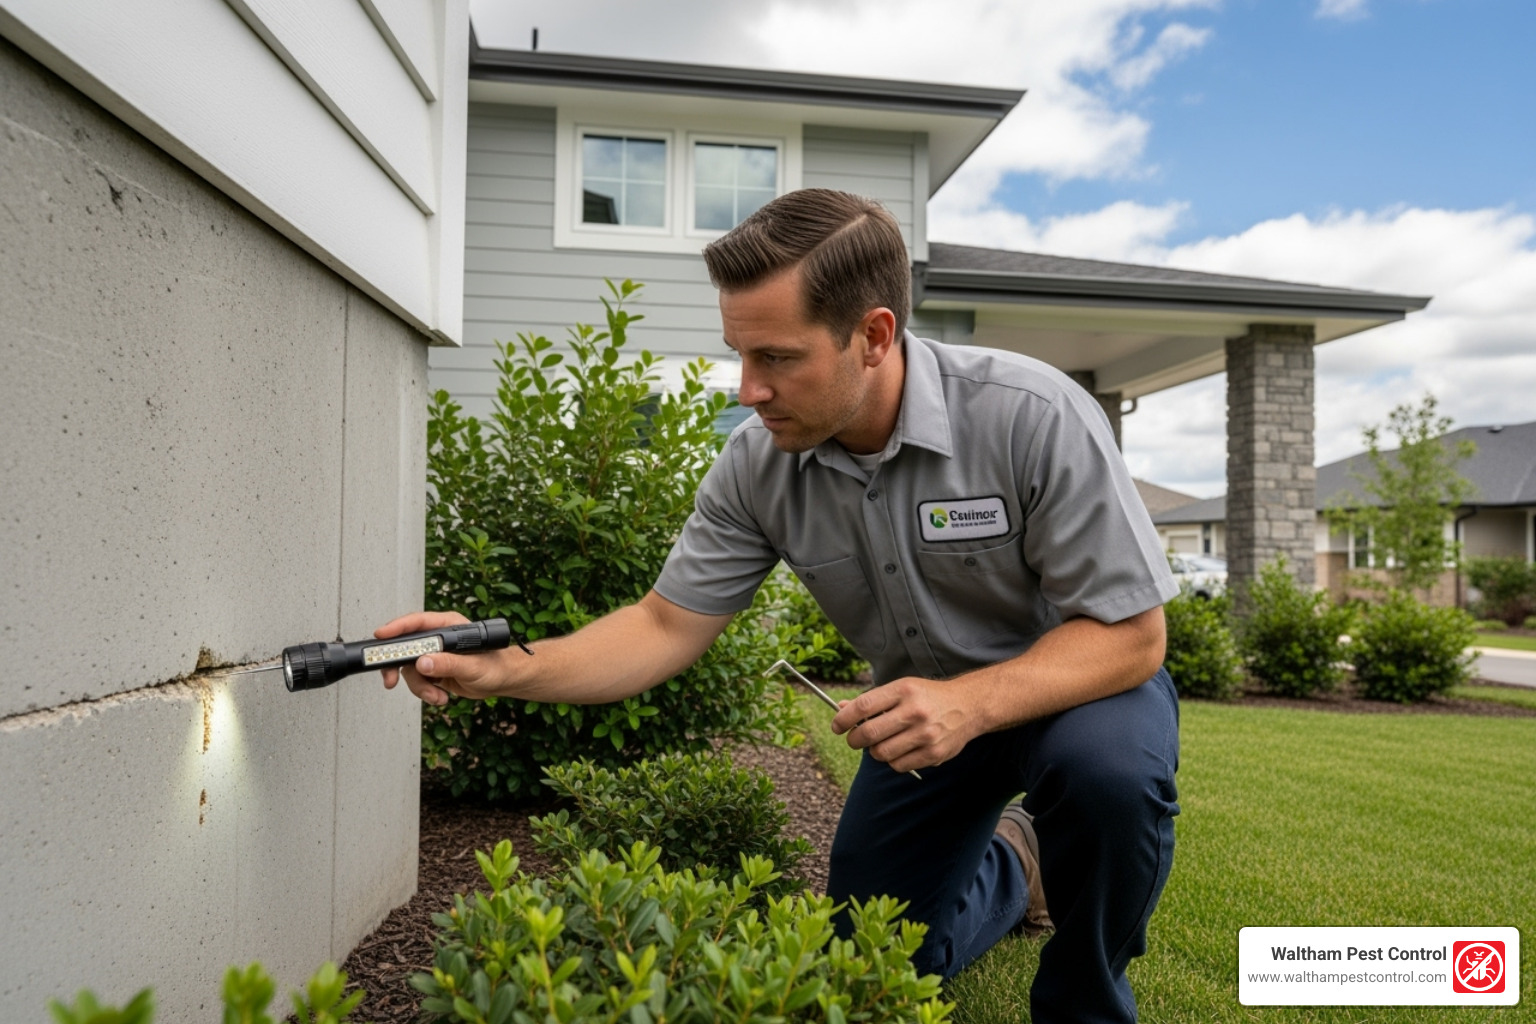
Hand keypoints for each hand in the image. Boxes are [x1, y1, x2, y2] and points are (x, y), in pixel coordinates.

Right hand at [374, 611, 515, 705]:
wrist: (502, 681)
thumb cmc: (495, 666)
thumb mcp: (473, 667)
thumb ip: (448, 664)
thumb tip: (423, 662)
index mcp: (449, 627)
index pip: (418, 623)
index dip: (397, 628)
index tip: (381, 636)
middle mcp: (438, 639)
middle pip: (405, 648)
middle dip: (396, 666)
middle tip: (390, 680)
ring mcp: (434, 655)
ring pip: (410, 669)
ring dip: (420, 687)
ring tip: (437, 696)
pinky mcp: (433, 670)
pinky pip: (417, 681)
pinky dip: (425, 692)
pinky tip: (441, 696)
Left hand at [830, 676, 982, 773]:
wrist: (969, 705)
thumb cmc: (928, 697)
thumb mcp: (902, 688)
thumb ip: (872, 700)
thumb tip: (841, 709)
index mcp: (904, 690)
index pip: (863, 706)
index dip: (843, 718)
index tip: (836, 725)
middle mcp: (914, 711)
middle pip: (869, 733)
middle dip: (854, 740)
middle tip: (854, 739)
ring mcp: (925, 734)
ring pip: (881, 753)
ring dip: (874, 751)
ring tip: (882, 743)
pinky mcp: (934, 753)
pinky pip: (898, 765)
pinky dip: (893, 761)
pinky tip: (900, 750)